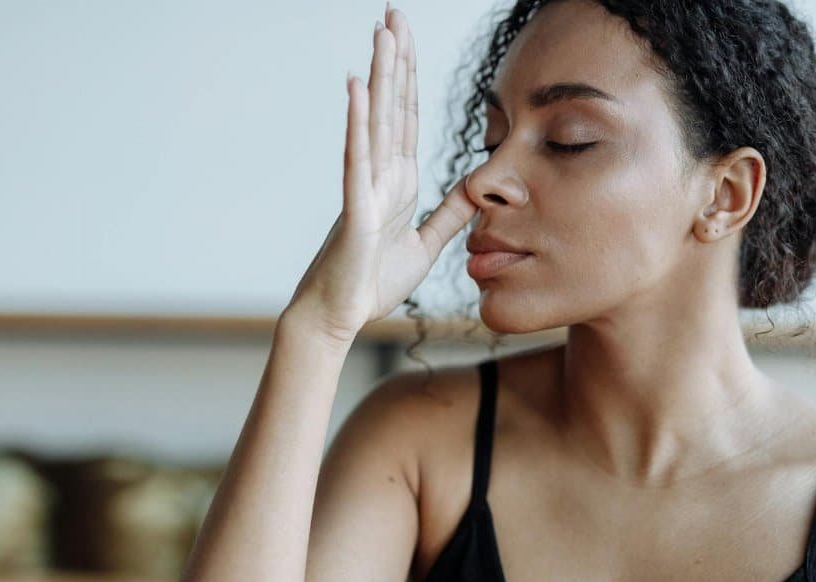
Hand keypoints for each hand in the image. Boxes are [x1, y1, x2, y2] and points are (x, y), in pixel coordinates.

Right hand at [286, 6, 479, 344]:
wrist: (340, 317)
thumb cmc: (372, 282)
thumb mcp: (426, 243)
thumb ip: (450, 214)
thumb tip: (475, 186)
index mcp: (398, 181)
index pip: (408, 118)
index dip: (411, 77)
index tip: (407, 38)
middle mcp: (381, 175)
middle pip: (392, 106)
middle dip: (395, 59)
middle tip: (393, 13)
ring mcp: (366, 187)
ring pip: (376, 121)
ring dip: (380, 76)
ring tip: (381, 32)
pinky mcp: (356, 207)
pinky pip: (357, 158)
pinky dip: (358, 121)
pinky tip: (359, 86)